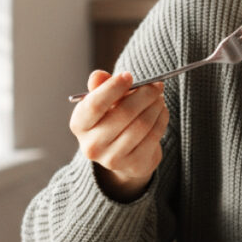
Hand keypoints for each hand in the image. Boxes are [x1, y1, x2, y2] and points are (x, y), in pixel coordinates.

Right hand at [70, 70, 168, 201]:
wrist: (124, 154)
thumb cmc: (112, 119)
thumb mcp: (103, 102)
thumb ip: (100, 87)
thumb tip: (98, 75)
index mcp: (79, 125)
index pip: (95, 104)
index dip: (113, 88)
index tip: (129, 75)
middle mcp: (91, 145)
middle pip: (124, 113)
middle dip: (144, 95)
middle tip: (156, 85)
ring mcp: (112, 159)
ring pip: (141, 125)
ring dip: (155, 107)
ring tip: (159, 98)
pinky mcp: (133, 165)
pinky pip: (153, 137)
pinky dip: (161, 120)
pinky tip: (162, 112)